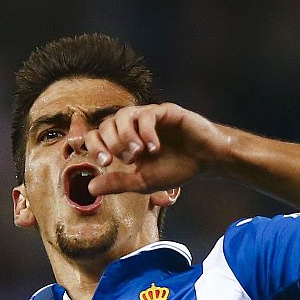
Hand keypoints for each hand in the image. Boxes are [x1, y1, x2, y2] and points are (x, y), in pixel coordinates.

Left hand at [83, 103, 231, 195]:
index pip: (97, 134)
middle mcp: (134, 125)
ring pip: (123, 115)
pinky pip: (147, 115)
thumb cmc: (177, 168)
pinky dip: (146, 132)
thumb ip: (118, 183)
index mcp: (126, 140)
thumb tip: (91, 188)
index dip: (94, 146)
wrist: (208, 160)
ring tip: (139, 153)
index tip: (105, 162)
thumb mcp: (143, 182)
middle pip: (107, 123)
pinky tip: (155, 148)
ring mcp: (149, 116)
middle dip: (112, 143)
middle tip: (127, 159)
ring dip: (126, 136)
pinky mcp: (165, 111)